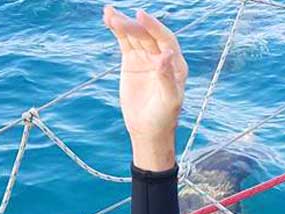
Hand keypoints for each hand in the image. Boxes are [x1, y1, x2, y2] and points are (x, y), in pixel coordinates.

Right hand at [103, 6, 187, 169]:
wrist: (147, 130)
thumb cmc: (163, 118)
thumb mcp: (169, 100)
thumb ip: (168, 78)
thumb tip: (166, 55)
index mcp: (176, 64)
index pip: (166, 39)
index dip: (154, 27)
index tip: (140, 16)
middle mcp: (162, 56)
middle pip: (147, 36)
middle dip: (133, 26)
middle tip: (118, 19)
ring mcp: (146, 57)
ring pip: (134, 36)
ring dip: (122, 23)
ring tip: (109, 13)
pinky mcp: (131, 61)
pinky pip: (124, 42)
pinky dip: (117, 30)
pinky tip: (108, 19)